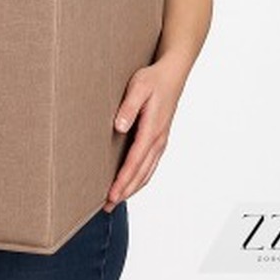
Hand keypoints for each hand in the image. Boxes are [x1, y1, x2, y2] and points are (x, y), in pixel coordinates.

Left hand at [103, 56, 186, 212]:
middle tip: (107, 206)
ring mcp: (160, 141)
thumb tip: (119, 127)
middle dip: (125, 191)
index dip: (122, 181)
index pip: (135, 162)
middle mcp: (158, 140)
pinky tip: (130, 183)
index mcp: (152, 129)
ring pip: (147, 172)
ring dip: (132, 188)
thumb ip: (128, 107)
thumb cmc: (153, 79)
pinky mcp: (159, 139)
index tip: (111, 195)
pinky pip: (150, 165)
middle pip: (141, 174)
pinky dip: (140, 178)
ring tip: (115, 200)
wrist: (173, 73)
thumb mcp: (138, 87)